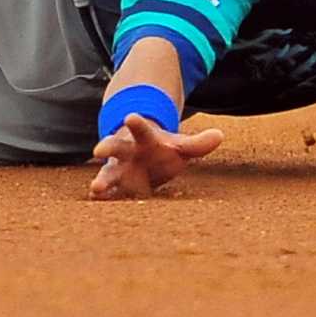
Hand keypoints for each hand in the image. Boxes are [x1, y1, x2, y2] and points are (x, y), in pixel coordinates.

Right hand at [88, 114, 224, 199]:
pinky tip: (95, 199)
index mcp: (144, 139)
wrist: (146, 157)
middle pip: (116, 147)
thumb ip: (198, 143)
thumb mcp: (182, 145)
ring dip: (102, 180)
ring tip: (95, 189)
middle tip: (98, 150)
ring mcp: (120, 168)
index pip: (141, 129)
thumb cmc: (164, 150)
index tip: (130, 117)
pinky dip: (103, 195)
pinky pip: (109, 189)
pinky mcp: (117, 184)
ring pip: (108, 172)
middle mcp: (127, 151)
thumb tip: (220, 135)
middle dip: (107, 148)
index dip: (136, 124)